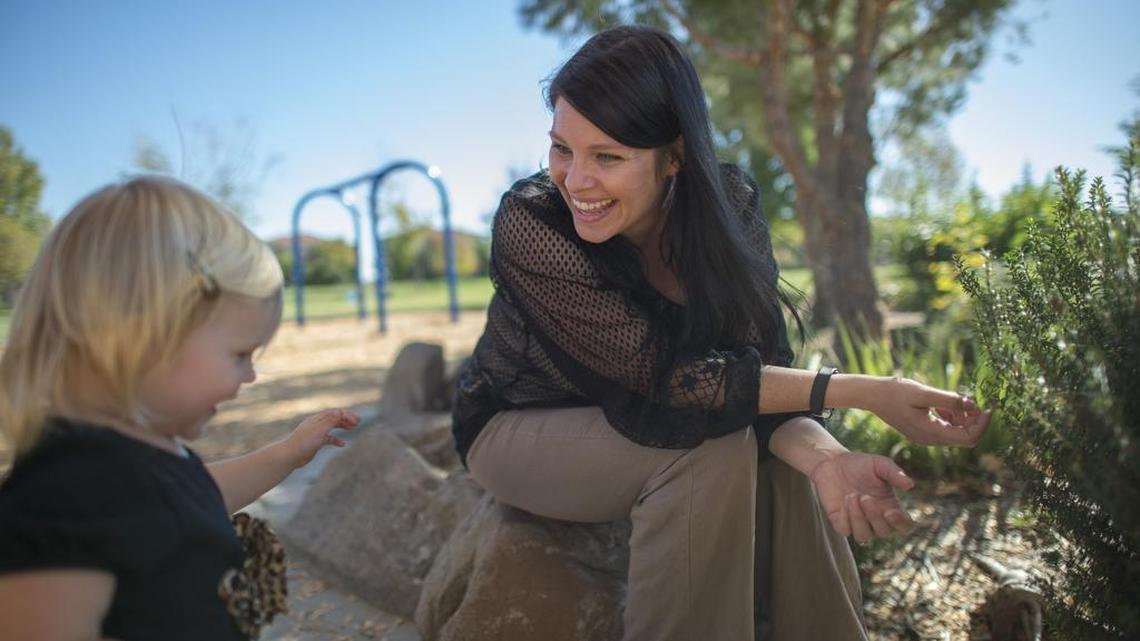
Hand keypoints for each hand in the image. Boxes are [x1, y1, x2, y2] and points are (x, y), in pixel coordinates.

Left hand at [280, 408, 359, 468]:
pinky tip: (343, 444)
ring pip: (332, 427)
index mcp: (317, 419)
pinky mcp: (315, 443)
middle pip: (334, 417)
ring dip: (342, 426)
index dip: (347, 414)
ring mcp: (316, 433)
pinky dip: (336, 440)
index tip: (356, 421)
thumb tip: (340, 411)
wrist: (289, 456)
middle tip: (358, 421)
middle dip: (346, 418)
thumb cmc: (303, 443)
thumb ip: (330, 421)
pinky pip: (328, 439)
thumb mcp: (319, 431)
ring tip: (353, 428)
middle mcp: (317, 424)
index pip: (334, 412)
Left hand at [810, 451, 915, 542]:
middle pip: (883, 532)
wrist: (834, 462)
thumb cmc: (861, 464)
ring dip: (858, 518)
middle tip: (865, 497)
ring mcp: (858, 523)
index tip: (890, 512)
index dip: (899, 523)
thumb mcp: (880, 465)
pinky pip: (845, 530)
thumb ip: (895, 473)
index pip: (903, 526)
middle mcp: (876, 519)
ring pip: (863, 536)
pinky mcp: (840, 523)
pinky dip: (846, 518)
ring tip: (852, 495)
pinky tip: (845, 501)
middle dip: (874, 516)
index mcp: (891, 508)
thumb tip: (910, 485)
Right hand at [867, 377, 991, 446]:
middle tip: (973, 398)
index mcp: (930, 433)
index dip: (982, 424)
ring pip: (956, 432)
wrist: (872, 395)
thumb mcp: (923, 393)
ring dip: (963, 416)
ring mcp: (925, 437)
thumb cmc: (895, 392)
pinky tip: (946, 401)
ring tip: (957, 397)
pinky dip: (952, 416)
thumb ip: (949, 399)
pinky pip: (945, 427)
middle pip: (964, 437)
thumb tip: (973, 404)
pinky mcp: (922, 431)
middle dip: (974, 419)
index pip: (968, 438)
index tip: (988, 407)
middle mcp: (929, 440)